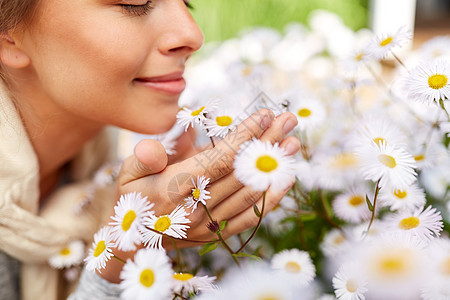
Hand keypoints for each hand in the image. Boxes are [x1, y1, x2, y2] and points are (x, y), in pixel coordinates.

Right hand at [102, 109, 299, 281]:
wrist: (133, 243)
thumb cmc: (132, 199)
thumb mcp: (129, 173)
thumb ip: (146, 157)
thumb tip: (160, 143)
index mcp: (174, 188)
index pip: (219, 158)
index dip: (245, 136)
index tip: (265, 114)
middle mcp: (196, 208)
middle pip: (241, 172)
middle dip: (268, 143)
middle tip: (289, 120)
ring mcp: (209, 224)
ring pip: (251, 192)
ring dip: (274, 167)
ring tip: (293, 143)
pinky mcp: (217, 235)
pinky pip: (251, 216)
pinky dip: (272, 197)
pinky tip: (286, 178)